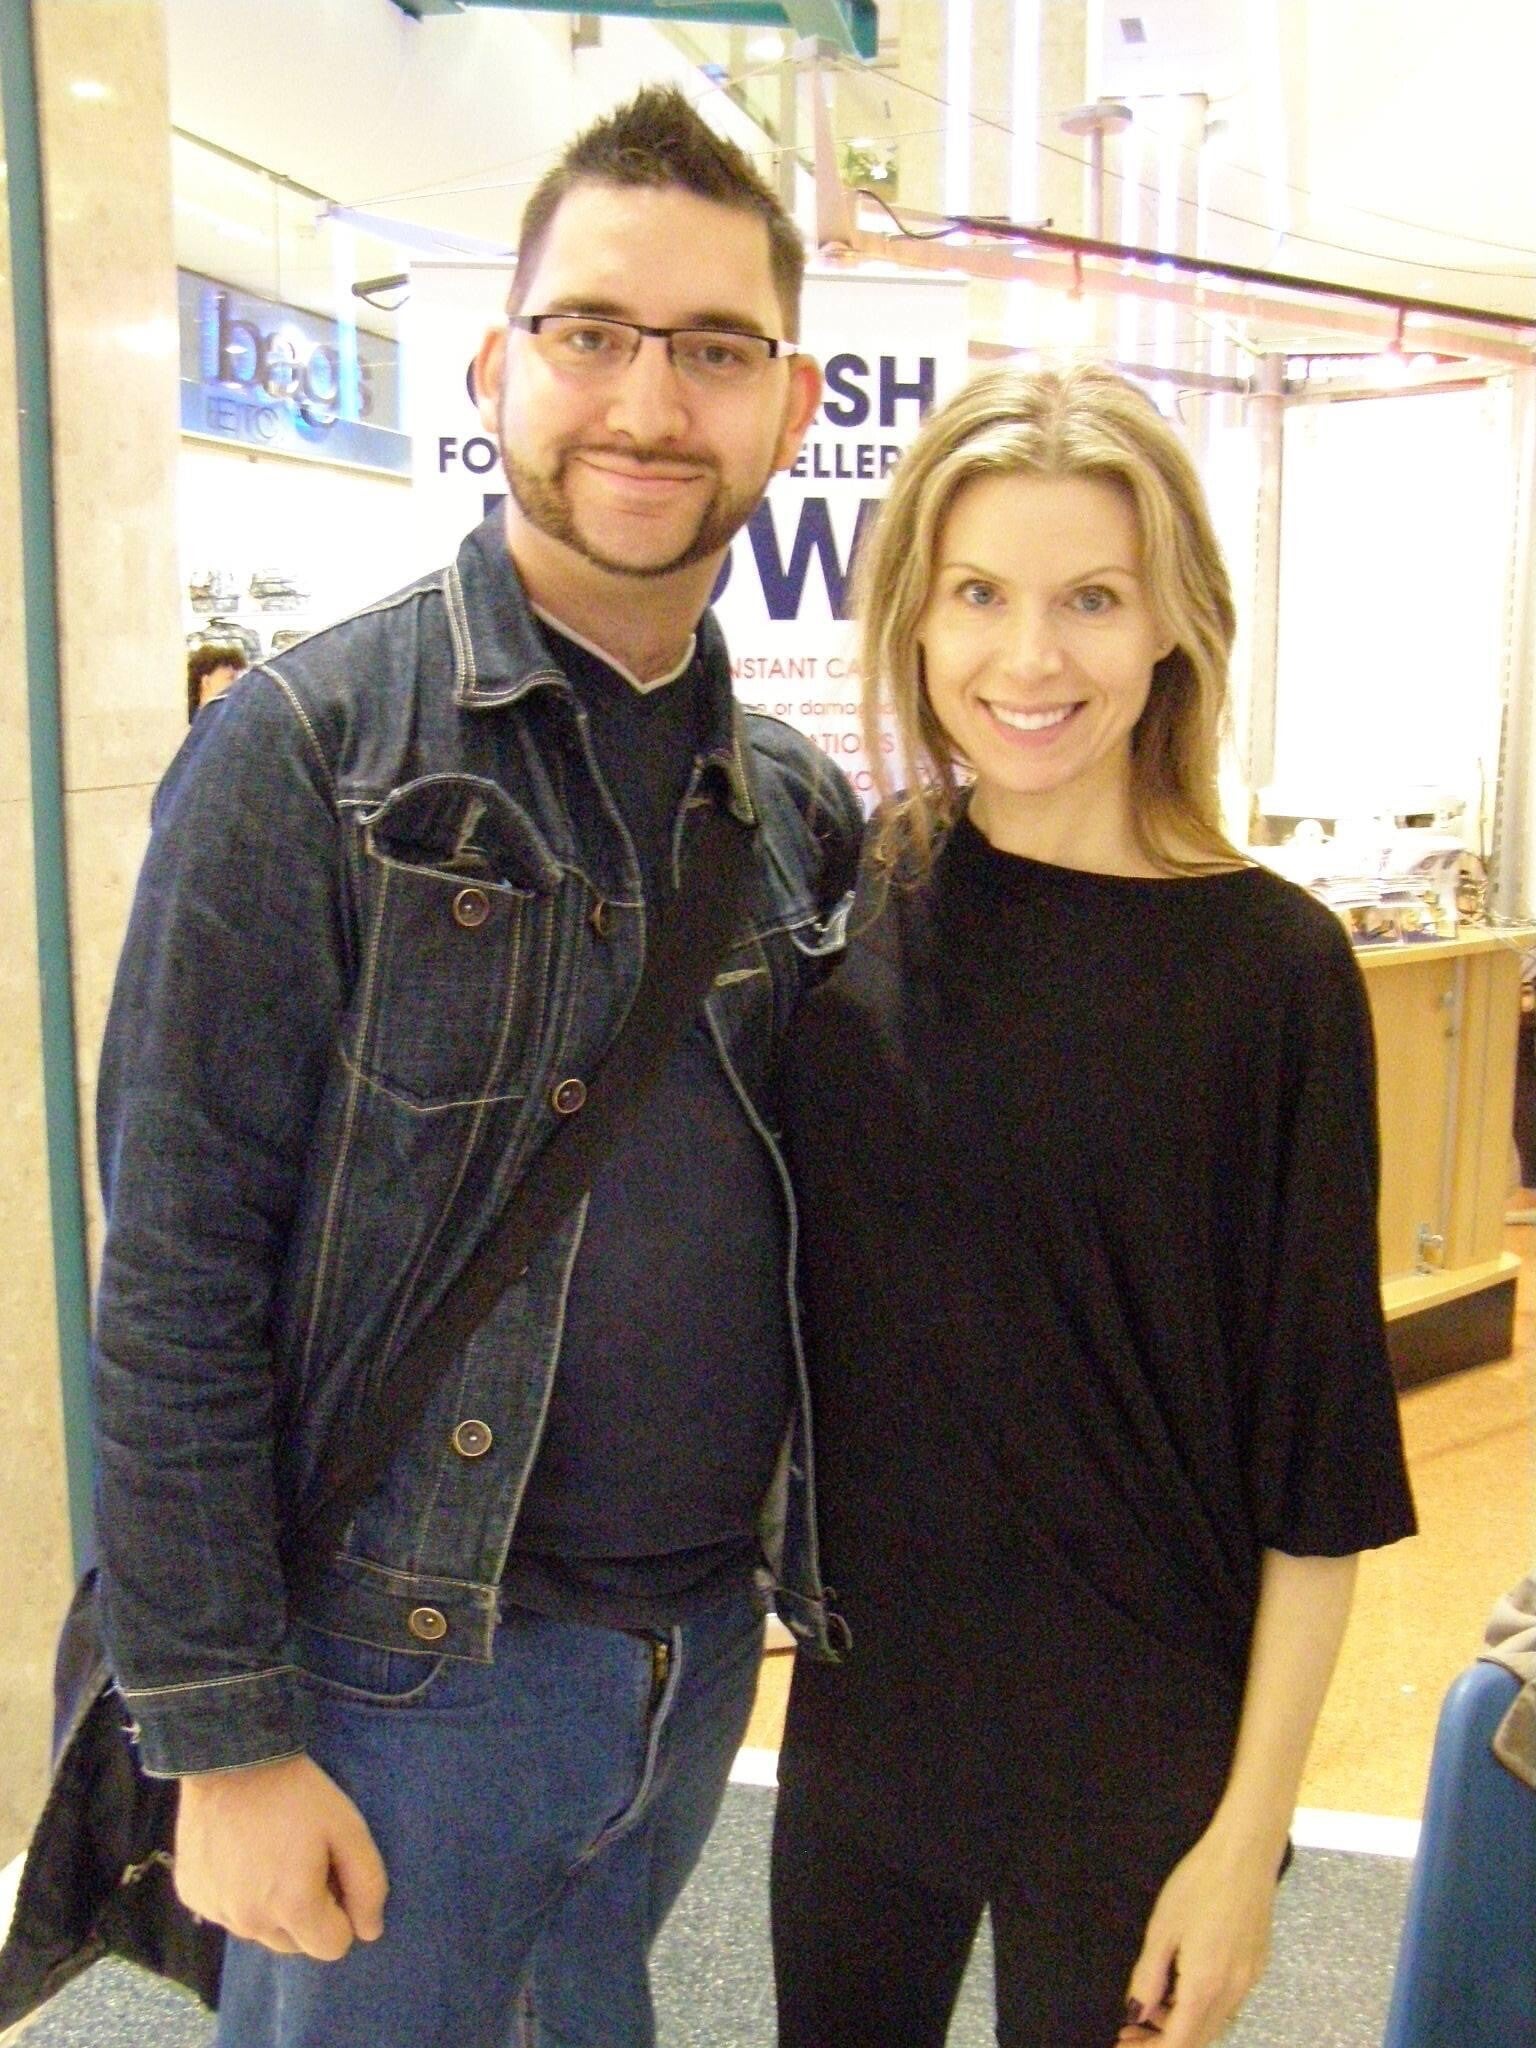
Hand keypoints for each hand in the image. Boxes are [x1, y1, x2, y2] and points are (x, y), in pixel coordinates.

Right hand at [175, 1752, 388, 1959]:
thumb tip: (369, 1932)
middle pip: (295, 1943)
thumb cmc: (297, 1793)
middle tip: (303, 1861)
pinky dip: (238, 1894)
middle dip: (307, 1914)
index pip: (332, 1946)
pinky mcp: (192, 1896)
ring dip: (271, 1907)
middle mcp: (250, 1923)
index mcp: (293, 1908)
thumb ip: (368, 1885)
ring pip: (259, 1931)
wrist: (231, 1759)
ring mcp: (216, 1912)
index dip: (342, 1911)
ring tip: (271, 1854)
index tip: (333, 1873)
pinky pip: (227, 1912)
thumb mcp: (348, 1828)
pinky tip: (240, 1854)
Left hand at [1118, 1823, 1279, 2047]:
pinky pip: (1227, 2003)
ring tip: (1150, 2010)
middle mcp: (1233, 1993)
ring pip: (1215, 2023)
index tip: (1122, 2044)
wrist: (1245, 1854)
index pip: (1178, 2043)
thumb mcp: (1162, 1929)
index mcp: (1206, 1987)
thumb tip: (1135, 2013)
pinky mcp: (1257, 1965)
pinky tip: (1181, 1989)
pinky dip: (1202, 2008)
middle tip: (1130, 2031)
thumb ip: (1148, 1977)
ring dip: (1182, 2026)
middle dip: (1162, 2043)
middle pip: (1199, 2038)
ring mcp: (1250, 1981)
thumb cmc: (1197, 1885)